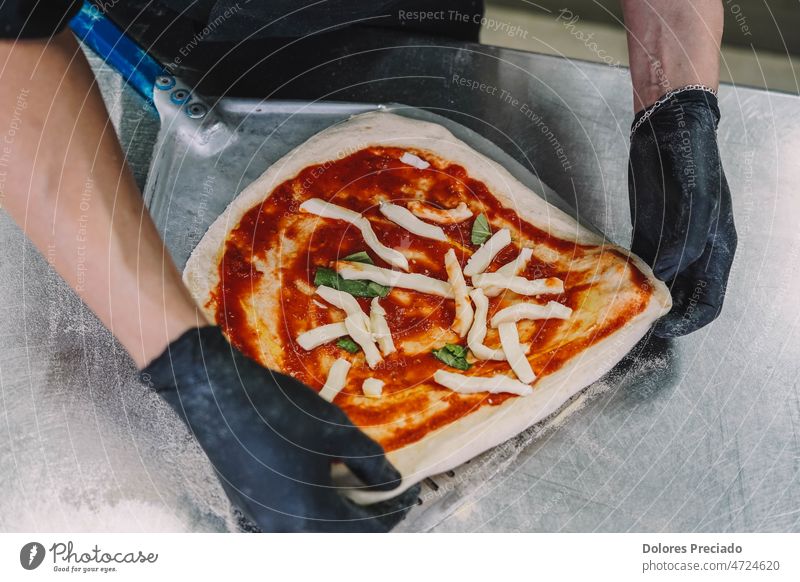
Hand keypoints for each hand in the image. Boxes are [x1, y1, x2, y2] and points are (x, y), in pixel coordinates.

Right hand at [141, 326, 417, 531]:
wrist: (216, 396)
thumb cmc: (279, 412)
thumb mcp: (336, 433)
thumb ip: (371, 463)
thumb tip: (392, 482)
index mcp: (309, 519)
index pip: (367, 531)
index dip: (395, 510)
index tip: (410, 490)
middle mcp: (284, 530)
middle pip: (341, 535)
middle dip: (369, 514)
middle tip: (387, 487)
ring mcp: (263, 520)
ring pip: (317, 528)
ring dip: (343, 510)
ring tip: (360, 480)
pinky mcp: (251, 505)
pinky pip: (295, 517)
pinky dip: (318, 504)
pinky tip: (326, 476)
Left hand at [628, 89, 736, 337]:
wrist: (669, 128)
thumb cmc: (692, 161)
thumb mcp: (696, 202)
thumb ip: (684, 241)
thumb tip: (665, 276)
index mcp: (718, 249)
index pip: (709, 300)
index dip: (689, 321)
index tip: (663, 331)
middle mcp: (695, 251)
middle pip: (682, 297)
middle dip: (663, 316)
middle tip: (633, 328)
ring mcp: (670, 242)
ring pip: (658, 283)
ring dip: (642, 299)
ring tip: (618, 313)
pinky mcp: (647, 231)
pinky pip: (638, 263)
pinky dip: (628, 277)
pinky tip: (611, 286)